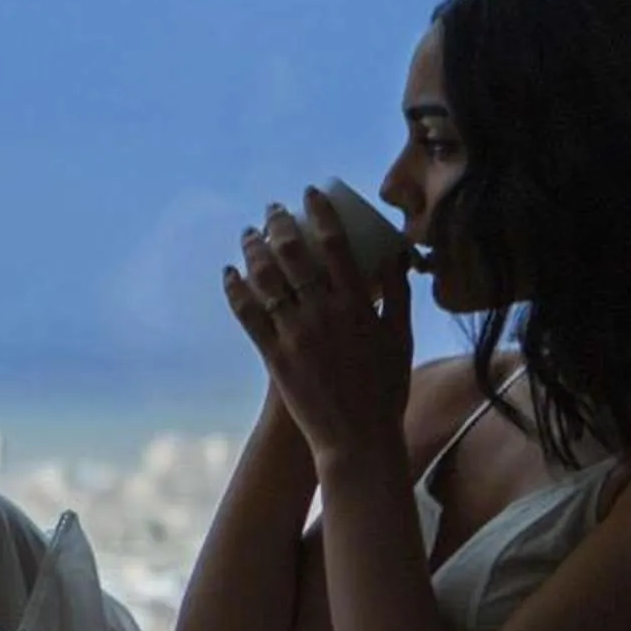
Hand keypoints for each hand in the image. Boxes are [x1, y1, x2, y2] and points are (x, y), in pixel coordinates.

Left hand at [223, 187, 413, 468]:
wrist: (358, 436)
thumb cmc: (385, 387)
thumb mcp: (400, 337)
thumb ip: (398, 295)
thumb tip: (395, 255)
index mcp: (360, 306)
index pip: (336, 245)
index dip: (320, 214)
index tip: (310, 193)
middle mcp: (325, 314)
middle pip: (295, 256)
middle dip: (280, 225)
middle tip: (272, 209)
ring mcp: (297, 335)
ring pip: (267, 281)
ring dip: (253, 251)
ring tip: (249, 234)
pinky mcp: (274, 356)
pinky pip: (249, 316)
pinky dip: (236, 291)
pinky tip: (230, 274)